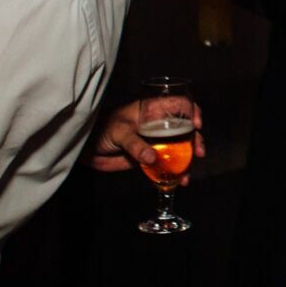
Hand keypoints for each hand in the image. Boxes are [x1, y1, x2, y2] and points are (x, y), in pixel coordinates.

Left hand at [85, 97, 204, 174]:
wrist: (87, 149)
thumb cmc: (102, 129)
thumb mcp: (119, 132)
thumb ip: (135, 144)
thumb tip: (152, 158)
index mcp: (152, 110)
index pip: (179, 105)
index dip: (192, 111)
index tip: (196, 124)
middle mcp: (158, 125)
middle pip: (185, 130)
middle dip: (195, 141)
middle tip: (198, 153)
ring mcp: (155, 142)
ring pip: (179, 149)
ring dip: (187, 161)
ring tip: (187, 175)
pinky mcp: (149, 159)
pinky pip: (166, 165)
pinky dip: (174, 174)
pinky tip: (179, 182)